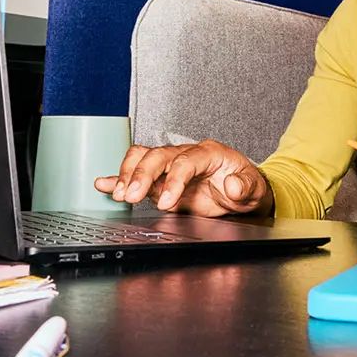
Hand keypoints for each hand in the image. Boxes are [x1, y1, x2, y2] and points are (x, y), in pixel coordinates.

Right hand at [93, 140, 272, 216]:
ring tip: (118, 193)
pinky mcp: (161, 179)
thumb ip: (244, 187)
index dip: (174, 180)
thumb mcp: (253, 189)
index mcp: (209, 153)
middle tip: (130, 196)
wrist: (242, 191)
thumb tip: (233, 185)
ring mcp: (171, 166)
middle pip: (158, 155)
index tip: (166, 202)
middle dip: (142, 174)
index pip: (186, 161)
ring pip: (143, 157)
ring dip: (128, 173)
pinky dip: (118, 178)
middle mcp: (186, 155)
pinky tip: (104, 183)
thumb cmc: (246, 186)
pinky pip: (136, 172)